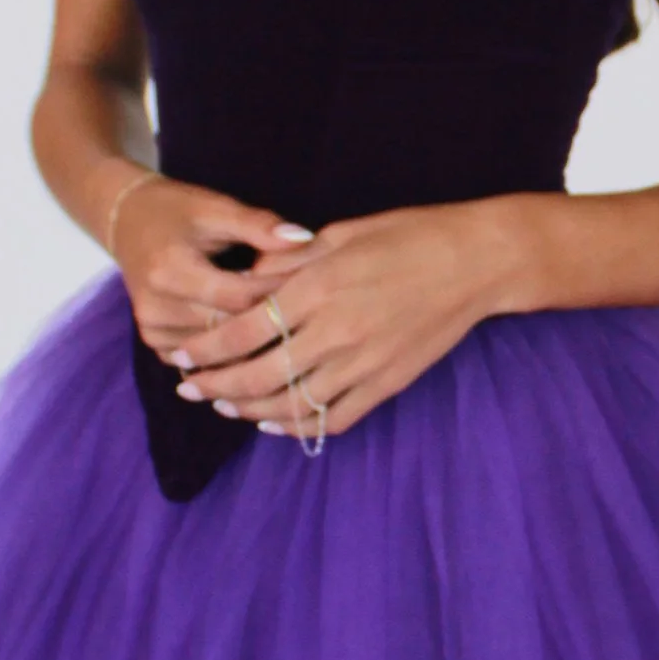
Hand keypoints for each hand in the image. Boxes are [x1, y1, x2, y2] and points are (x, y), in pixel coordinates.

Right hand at [108, 172, 316, 364]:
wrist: (128, 222)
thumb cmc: (178, 210)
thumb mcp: (215, 207)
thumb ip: (258, 224)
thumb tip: (304, 238)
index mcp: (171, 270)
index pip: (239, 296)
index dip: (279, 292)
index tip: (312, 285)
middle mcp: (156, 307)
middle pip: (230, 329)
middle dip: (271, 320)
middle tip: (311, 313)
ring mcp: (153, 330)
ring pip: (219, 351)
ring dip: (254, 341)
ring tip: (290, 327)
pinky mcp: (155, 343)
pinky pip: (203, 360)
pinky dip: (231, 352)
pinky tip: (257, 341)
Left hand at [158, 199, 526, 442]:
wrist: (477, 262)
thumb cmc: (411, 236)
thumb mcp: (343, 233)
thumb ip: (291, 260)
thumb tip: (247, 275)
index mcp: (318, 288)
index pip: (242, 331)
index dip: (204, 348)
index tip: (181, 354)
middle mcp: (335, 332)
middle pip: (257, 375)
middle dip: (214, 385)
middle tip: (188, 388)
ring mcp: (363, 363)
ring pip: (290, 404)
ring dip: (249, 409)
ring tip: (224, 404)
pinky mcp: (387, 383)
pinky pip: (333, 418)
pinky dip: (298, 426)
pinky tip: (275, 422)